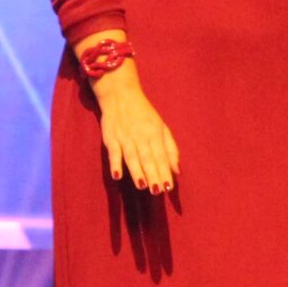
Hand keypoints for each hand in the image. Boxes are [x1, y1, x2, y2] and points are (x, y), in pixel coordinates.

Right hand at [93, 66, 179, 193]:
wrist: (120, 95)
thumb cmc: (144, 114)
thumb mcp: (162, 127)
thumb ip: (171, 148)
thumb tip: (177, 170)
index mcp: (155, 133)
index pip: (161, 156)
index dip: (164, 172)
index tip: (168, 188)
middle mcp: (141, 136)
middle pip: (148, 158)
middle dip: (153, 175)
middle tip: (157, 191)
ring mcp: (125, 137)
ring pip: (132, 156)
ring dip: (137, 171)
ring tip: (142, 186)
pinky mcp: (110, 137)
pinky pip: (113, 152)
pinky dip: (115, 164)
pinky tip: (118, 176)